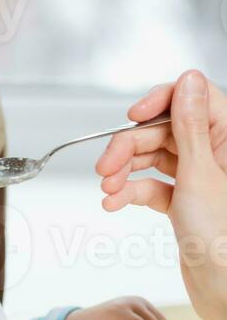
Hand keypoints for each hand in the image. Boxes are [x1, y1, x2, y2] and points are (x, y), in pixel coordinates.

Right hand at [95, 69, 226, 319]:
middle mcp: (218, 155)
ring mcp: (201, 179)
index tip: (132, 116)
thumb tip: (188, 79)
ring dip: (125, 171)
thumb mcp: (200, 175)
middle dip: (129, 147)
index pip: (192, 99)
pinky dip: (131, 193)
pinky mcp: (187, 203)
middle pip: (165, 131)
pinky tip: (113, 203)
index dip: (160, 103)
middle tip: (104, 167)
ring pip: (154, 158)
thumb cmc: (223, 240)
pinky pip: (153, 187)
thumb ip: (190, 125)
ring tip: (105, 189)